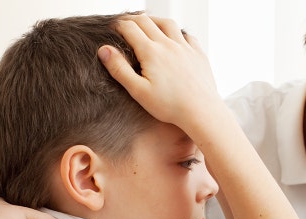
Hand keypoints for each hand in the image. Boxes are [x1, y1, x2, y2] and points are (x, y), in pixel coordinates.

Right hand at [98, 14, 223, 128]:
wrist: (202, 111)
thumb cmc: (170, 106)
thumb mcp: (138, 91)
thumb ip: (119, 69)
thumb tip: (104, 49)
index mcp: (151, 52)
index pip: (130, 28)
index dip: (118, 25)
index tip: (112, 28)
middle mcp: (169, 44)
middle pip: (147, 21)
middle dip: (132, 19)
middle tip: (125, 23)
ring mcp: (185, 47)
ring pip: (168, 23)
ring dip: (154, 20)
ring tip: (148, 24)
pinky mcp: (198, 54)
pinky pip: (187, 35)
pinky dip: (177, 32)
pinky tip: (175, 37)